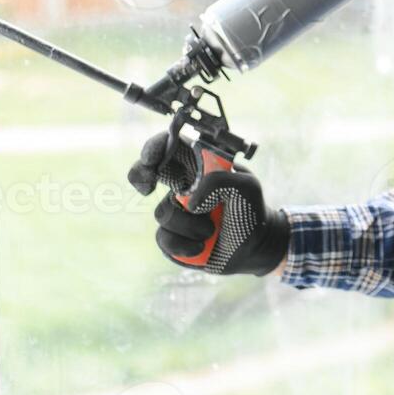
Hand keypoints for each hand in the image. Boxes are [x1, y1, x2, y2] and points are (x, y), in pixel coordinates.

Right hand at [127, 130, 289, 275]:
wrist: (252, 247)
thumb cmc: (250, 209)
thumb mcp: (246, 187)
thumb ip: (221, 182)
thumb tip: (190, 202)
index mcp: (199, 166)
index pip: (172, 147)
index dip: (157, 147)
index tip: (153, 160)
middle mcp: (182, 185)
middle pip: (146, 171)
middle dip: (140, 174)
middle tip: (148, 184)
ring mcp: (174, 210)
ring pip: (163, 213)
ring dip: (189, 225)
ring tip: (212, 230)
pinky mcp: (171, 236)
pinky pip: (164, 238)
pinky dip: (183, 245)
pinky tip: (202, 246)